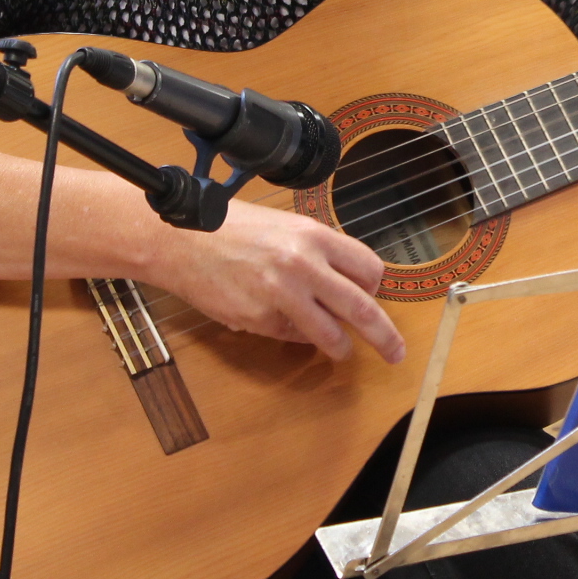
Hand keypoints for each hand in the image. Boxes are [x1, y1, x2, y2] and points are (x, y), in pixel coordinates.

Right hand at [148, 198, 405, 363]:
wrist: (181, 239)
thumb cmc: (231, 228)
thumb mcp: (285, 226)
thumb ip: (318, 252)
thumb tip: (346, 283)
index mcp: (314, 235)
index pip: (370, 269)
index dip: (374, 287)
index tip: (371, 295)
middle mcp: (304, 265)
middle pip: (363, 308)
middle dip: (385, 336)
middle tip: (396, 352)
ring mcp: (282, 296)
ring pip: (331, 335)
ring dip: (340, 347)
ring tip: (339, 350)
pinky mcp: (260, 320)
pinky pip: (292, 337)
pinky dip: (294, 335)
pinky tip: (277, 318)